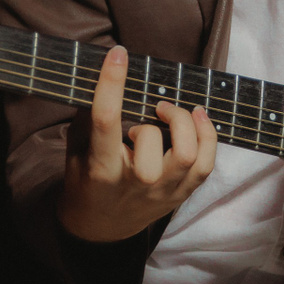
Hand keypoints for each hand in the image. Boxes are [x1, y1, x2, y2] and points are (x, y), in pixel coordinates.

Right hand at [56, 46, 218, 243]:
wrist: (100, 228)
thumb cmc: (86, 181)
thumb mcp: (75, 151)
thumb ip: (86, 118)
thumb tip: (104, 77)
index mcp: (101, 168)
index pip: (106, 121)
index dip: (112, 83)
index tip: (117, 54)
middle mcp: (134, 183)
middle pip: (151, 140)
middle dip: (151, 119)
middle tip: (149, 114)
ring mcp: (162, 192)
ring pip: (186, 154)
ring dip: (185, 123)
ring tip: (173, 112)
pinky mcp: (180, 195)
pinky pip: (206, 165)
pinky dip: (208, 136)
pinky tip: (199, 118)